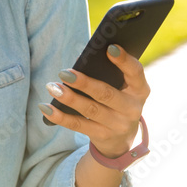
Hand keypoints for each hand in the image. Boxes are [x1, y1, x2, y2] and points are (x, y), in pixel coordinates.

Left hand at [40, 44, 149, 159]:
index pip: (135, 72)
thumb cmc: (117, 101)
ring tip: (52, 87)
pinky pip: (78, 125)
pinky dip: (60, 117)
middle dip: (84, 83)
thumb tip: (83, 58)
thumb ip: (109, 73)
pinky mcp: (102, 136)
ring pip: (90, 110)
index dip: (124, 60)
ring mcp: (118, 125)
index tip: (109, 47)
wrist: (122, 139)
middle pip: (106, 94)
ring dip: (69, 98)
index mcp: (140, 90)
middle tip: (64, 73)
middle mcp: (132, 109)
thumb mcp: (122, 88)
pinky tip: (46, 108)